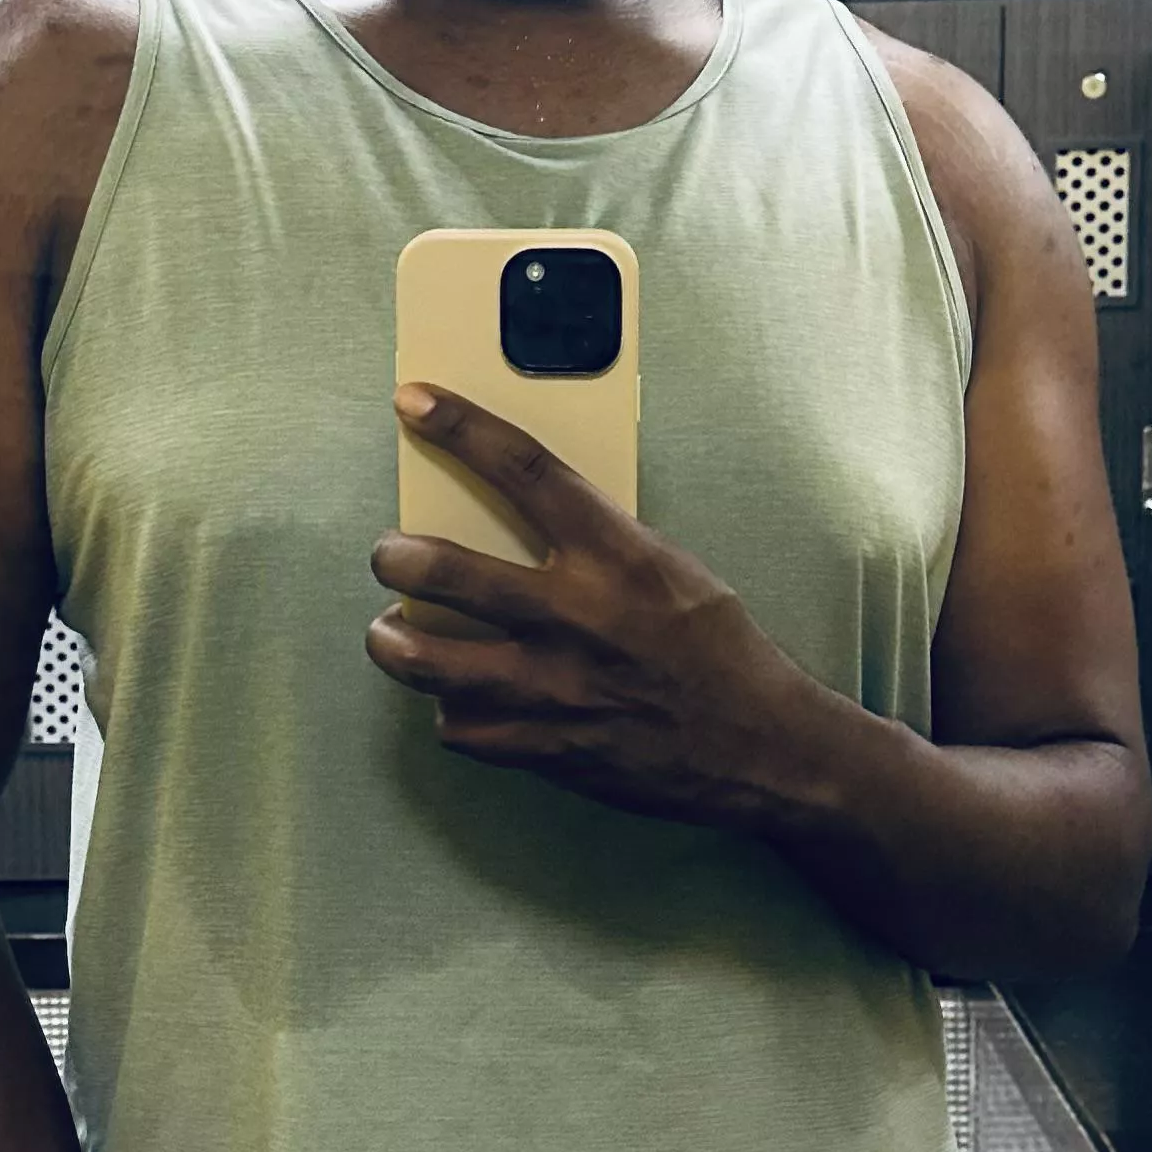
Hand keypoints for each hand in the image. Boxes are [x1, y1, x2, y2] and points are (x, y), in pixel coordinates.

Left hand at [367, 384, 796, 826]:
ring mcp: (554, 688)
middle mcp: (577, 617)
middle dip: (396, 557)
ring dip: (392, 642)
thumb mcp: (669, 567)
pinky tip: (457, 695)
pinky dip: (451, 709)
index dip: (459, 427)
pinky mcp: (546, 747)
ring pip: (427, 661)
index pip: (522, 468)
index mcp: (616, 555)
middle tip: (391, 555)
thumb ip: (598, 541)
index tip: (413, 402)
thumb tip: (520, 514)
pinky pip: (461, 726)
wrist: (761, 748)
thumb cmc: (719, 651)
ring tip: (390, 632)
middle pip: (444, 571)